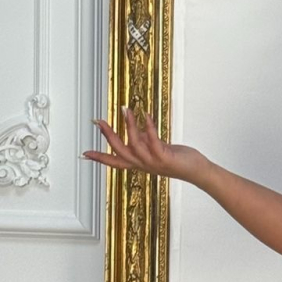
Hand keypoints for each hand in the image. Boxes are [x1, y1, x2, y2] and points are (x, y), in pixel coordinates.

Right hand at [83, 107, 206, 183]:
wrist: (197, 172)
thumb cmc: (178, 160)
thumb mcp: (157, 150)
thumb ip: (144, 141)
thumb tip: (135, 128)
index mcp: (139, 164)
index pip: (115, 162)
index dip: (99, 158)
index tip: (84, 154)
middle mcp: (144, 164)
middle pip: (120, 152)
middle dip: (108, 136)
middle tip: (99, 122)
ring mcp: (154, 162)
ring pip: (134, 145)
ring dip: (129, 126)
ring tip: (125, 110)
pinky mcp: (165, 158)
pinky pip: (153, 141)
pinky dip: (148, 128)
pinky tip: (146, 115)